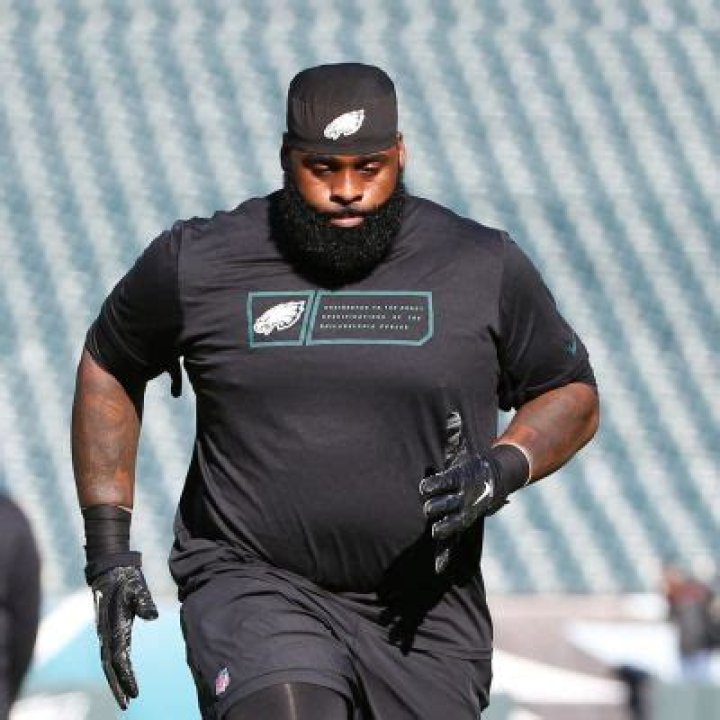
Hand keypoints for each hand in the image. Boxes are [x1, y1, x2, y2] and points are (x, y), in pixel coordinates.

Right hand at [91, 566, 157, 709]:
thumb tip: (153, 615)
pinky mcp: (107, 631)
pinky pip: (109, 656)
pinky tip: (122, 675)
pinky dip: (114, 669)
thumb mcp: (137, 588)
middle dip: (118, 687)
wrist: (110, 571)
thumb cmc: (126, 580)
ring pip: (108, 664)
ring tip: (125, 698)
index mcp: (114, 628)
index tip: (134, 693)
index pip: (119, 660)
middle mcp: (107, 634)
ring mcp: (105, 634)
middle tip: (126, 705)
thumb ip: (144, 602)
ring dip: (115, 681)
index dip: (126, 678)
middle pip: (110, 668)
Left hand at [421, 413, 506, 572]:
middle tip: (425, 509)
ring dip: (445, 527)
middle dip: (439, 506)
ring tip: (433, 532)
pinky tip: (438, 567)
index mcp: (462, 478)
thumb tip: (452, 415)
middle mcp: (465, 497)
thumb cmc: (473, 463)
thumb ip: (455, 435)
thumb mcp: (464, 450)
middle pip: (451, 502)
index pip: (448, 480)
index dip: (436, 483)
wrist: (498, 480)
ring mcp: (466, 512)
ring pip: (456, 522)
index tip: (423, 486)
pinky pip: (454, 541)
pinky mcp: (464, 524)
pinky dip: (446, 554)